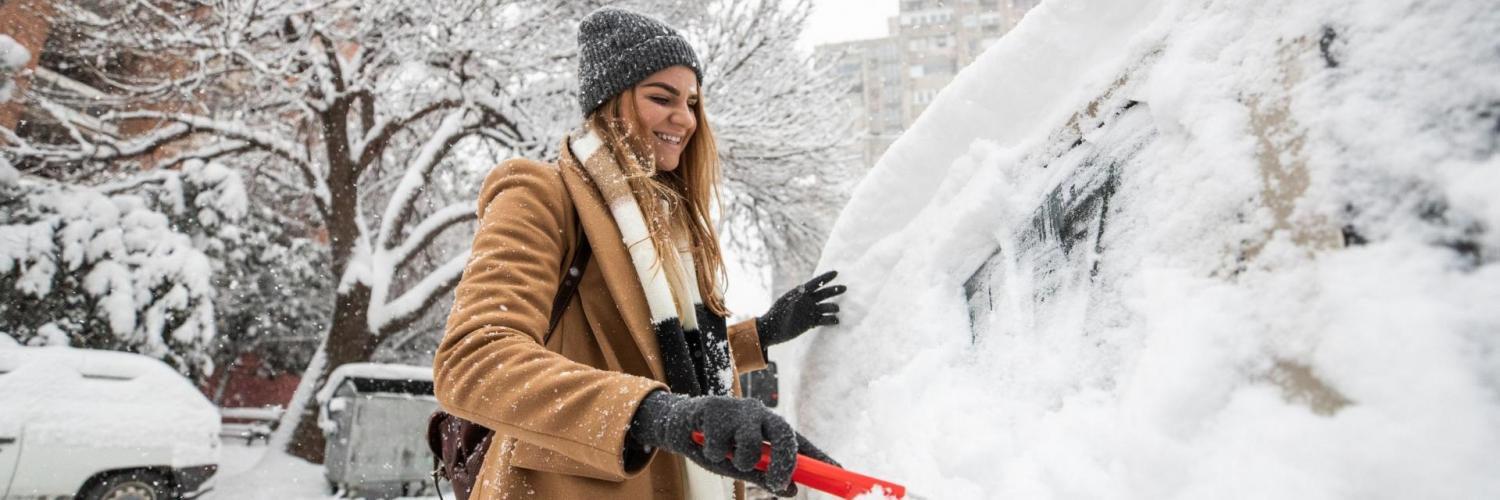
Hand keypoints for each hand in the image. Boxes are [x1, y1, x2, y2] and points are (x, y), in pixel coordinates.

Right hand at [628, 391, 838, 495]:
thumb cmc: (715, 444)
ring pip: (750, 448)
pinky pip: (719, 448)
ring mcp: (737, 409)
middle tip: (778, 484)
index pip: (799, 441)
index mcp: (768, 426)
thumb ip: (765, 475)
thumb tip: (792, 489)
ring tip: (724, 456)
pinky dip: (711, 455)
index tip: (839, 472)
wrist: (679, 425)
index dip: (819, 456)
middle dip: (783, 464)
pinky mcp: (714, 409)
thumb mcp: (741, 465)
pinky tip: (704, 443)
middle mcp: (758, 413)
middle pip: (784, 436)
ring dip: (737, 462)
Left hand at [757, 271, 846, 347]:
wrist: (771, 331)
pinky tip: (837, 321)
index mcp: (800, 293)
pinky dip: (831, 320)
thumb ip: (794, 300)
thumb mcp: (784, 306)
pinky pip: (824, 320)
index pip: (815, 283)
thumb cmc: (775, 316)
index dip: (825, 278)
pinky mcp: (811, 323)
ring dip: (832, 307)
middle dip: (834, 290)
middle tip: (845, 288)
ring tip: (836, 309)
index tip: (836, 273)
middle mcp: (807, 301)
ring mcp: (810, 312)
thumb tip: (802, 293)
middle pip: (823, 294)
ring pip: (825, 307)